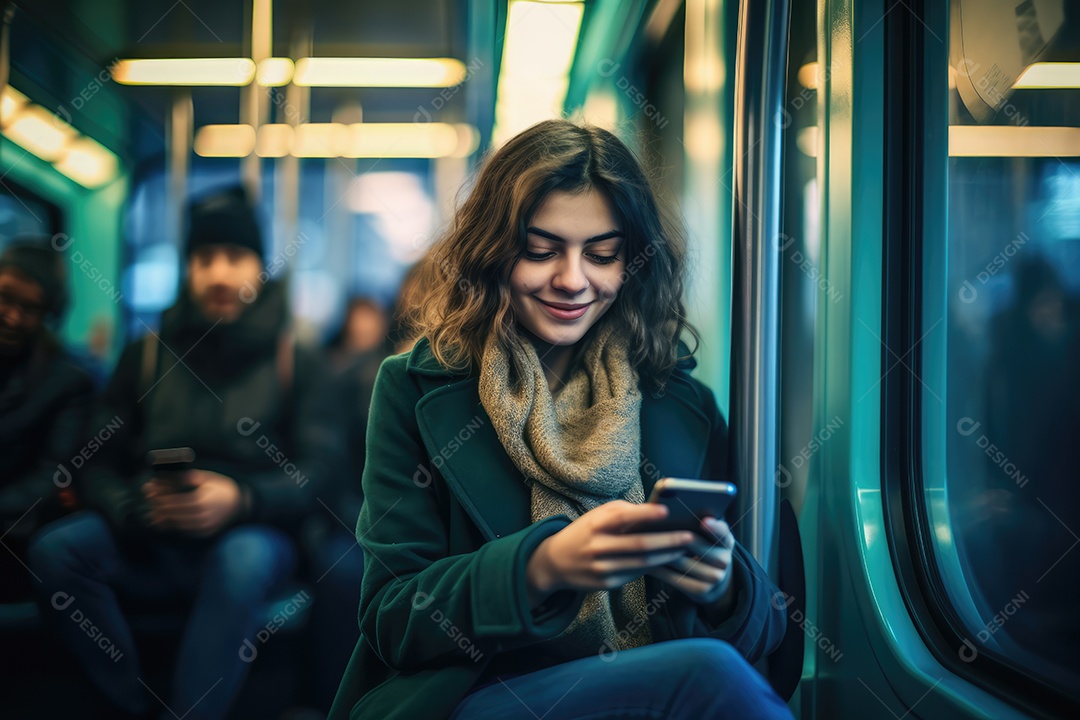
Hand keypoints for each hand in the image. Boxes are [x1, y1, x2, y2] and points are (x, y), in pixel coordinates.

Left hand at [143, 470, 242, 536]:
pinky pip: (183, 530)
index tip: (148, 489)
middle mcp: (201, 515)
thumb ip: (184, 478)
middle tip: (148, 498)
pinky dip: (171, 526)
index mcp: (201, 500)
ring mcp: (202, 526)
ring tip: (151, 513)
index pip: (174, 500)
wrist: (240, 504)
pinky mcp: (203, 532)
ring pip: (176, 523)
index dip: (159, 495)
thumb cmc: (221, 488)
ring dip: (162, 518)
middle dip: (158, 505)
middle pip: (173, 512)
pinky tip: (162, 522)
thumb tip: (162, 477)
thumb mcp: (205, 478)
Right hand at [526, 500, 694, 606]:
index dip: (645, 514)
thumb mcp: (596, 516)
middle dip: (667, 541)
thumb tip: (653, 511)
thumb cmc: (584, 532)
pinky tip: (667, 562)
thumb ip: (622, 511)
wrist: (555, 562)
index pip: (623, 517)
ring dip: (666, 557)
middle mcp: (598, 547)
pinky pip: (634, 575)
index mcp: (595, 525)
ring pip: (641, 564)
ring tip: (684, 550)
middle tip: (689, 536)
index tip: (666, 510)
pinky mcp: (606, 584)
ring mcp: (601, 568)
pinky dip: (653, 568)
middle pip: (639, 545)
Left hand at [647, 517, 734, 605]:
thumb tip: (671, 506)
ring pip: (684, 563)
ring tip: (644, 544)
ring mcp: (715, 578)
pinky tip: (647, 563)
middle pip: (698, 547)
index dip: (714, 527)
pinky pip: (677, 579)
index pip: (723, 532)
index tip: (703, 520)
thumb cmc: (702, 548)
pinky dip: (661, 571)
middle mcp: (725, 560)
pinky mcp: (703, 592)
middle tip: (655, 529)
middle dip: (676, 538)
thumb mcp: (707, 535)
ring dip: (662, 554)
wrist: (713, 581)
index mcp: (726, 541)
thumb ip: (697, 522)